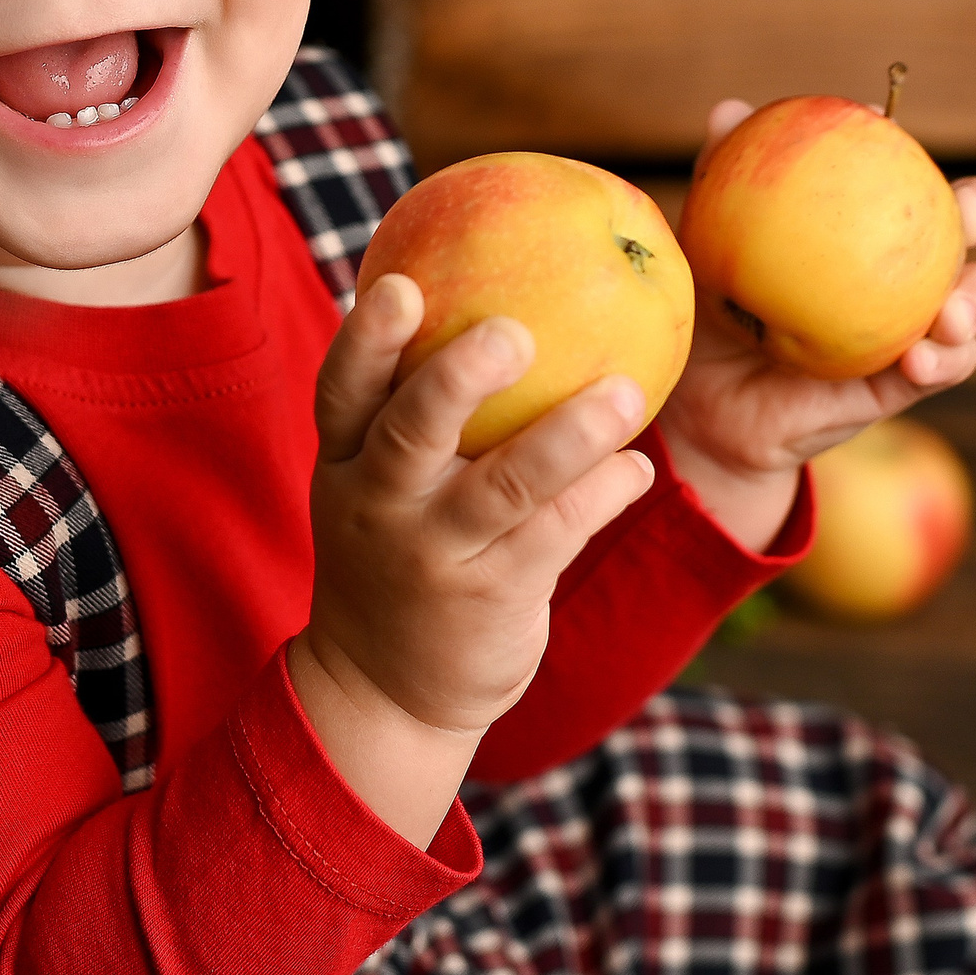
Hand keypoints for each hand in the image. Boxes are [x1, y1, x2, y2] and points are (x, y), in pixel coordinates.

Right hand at [292, 273, 653, 843]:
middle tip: (514, 331)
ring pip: (502, 487)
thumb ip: (405, 412)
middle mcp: (380, 505)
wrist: (381, 690)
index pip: (342, 391)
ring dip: (567, 436)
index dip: (366, 339)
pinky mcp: (489, 599)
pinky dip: (599, 495)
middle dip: (458, 379)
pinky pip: (553, 536)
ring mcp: (433, 555)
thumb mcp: (371, 487)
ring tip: (622, 392)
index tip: (399, 284)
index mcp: (345, 464)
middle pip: (412, 431)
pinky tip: (634, 466)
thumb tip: (476, 298)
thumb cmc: (393, 555)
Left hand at [659, 98, 975, 550]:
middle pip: (967, 226)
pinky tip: (918, 358)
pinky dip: (942, 360)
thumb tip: (730, 111)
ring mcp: (913, 324)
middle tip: (968, 211)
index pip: (902, 173)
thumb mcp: (709, 240)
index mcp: (868, 223)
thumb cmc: (712, 305)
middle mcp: (903, 270)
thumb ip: (721, 175)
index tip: (879, 123)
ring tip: (951, 312)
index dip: (903, 144)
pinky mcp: (905, 381)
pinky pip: (944, 367)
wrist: (704, 401)